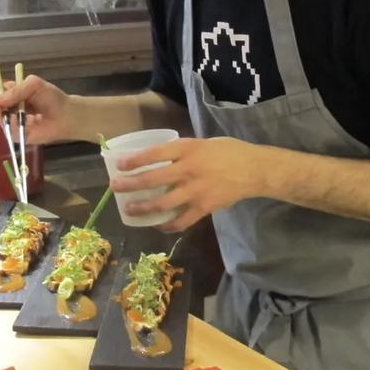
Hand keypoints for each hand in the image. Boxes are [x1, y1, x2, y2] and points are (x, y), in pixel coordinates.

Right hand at [0, 75, 72, 144]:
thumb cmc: (51, 97)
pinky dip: (17, 127)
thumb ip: (16, 90)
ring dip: (8, 118)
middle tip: (5, 110)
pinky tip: (30, 123)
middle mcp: (8, 108)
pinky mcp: (17, 135)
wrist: (65, 115)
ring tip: (24, 115)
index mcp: (10, 93)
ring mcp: (11, 122)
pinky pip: (9, 133)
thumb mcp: (34, 85)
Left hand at [113, 137, 266, 232]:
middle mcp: (189, 170)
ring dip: (143, 208)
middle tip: (115, 187)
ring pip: (163, 204)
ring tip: (130, 210)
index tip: (119, 165)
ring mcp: (196, 191)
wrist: (254, 170)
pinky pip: (181, 220)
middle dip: (130, 184)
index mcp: (188, 149)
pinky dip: (168, 226)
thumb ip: (182, 151)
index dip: (135, 160)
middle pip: (153, 179)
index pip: (155, 154)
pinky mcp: (204, 208)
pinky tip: (158, 226)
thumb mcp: (203, 143)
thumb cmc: (228, 152)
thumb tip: (158, 159)